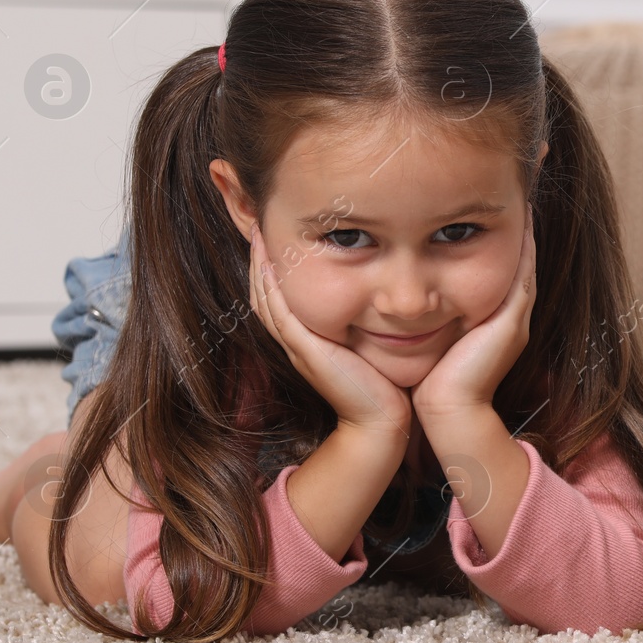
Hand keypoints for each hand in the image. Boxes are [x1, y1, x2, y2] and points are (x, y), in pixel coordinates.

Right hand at [249, 223, 412, 441]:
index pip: (279, 293)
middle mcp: (296, 341)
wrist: (382, 420)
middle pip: (264, 292)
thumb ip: (363, 316)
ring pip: (266, 299)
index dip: (271, 263)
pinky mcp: (307, 351)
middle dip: (259, 257)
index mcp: (307, 337)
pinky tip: (269, 263)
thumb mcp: (367, 340)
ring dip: (259, 265)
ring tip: (257, 231)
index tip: (273, 231)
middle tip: (257, 222)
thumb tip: (377, 289)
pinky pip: (280, 314)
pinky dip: (271, 288)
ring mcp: (298, 347)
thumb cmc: (384, 381)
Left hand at [412, 203, 536, 420]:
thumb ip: (422, 317)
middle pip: (516, 259)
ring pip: (523, 262)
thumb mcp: (426, 340)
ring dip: (523, 227)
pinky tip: (520, 218)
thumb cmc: (426, 382)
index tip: (484, 204)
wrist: (445, 413)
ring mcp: (513, 319)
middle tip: (516, 188)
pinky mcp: (511, 322)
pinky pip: (523, 275)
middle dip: (515, 224)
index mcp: (488, 320)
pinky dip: (523, 246)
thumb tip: (394, 295)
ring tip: (522, 192)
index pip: (494, 268)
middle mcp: (507, 316)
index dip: (494, 236)